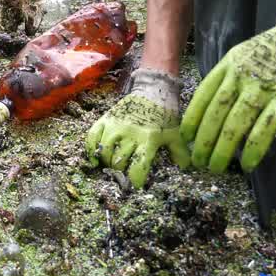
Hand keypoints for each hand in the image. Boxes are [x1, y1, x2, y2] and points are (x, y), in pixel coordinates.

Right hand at [85, 68, 190, 187]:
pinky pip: (92, 136)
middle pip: (119, 162)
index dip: (136, 179)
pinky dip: (90, 149)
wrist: (153, 90)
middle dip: (121, 172)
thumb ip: (179, 151)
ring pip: (105, 151)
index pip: (139, 166)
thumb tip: (185, 167)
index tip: (136, 184)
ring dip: (107, 162)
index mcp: (149, 139)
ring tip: (112, 165)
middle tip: (124, 173)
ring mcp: (116, 125)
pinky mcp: (106, 118)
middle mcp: (130, 133)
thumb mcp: (174, 133)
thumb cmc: (164, 115)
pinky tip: (94, 159)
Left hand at [180, 0, 275, 172]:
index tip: (186, 138)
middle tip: (199, 160)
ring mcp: (264, 87)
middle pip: (216, 113)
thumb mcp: (247, 52)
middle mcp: (242, 75)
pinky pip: (265, 129)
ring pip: (235, 124)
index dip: (192, 119)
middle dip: (204, 141)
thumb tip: (215, 106)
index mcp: (230, 63)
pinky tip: (248, 164)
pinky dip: (254, 149)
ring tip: (216, 166)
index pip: (203, 94)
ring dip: (223, 149)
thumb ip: (231, 75)